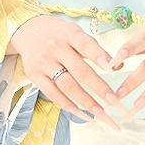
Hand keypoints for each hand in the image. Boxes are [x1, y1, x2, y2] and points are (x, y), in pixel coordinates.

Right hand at [8, 15, 122, 130]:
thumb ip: (95, 49)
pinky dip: (68, 105)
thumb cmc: (59, 34)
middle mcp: (55, 47)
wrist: (27, 30)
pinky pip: (52, 93)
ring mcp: (43, 62)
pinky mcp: (34, 75)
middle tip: (114, 101)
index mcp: (69, 34)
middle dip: (98, 88)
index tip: (114, 69)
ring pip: (67, 85)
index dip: (100, 57)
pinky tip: (81, 113)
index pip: (86, 45)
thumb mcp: (76, 33)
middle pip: (79, 70)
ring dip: (86, 102)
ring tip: (101, 113)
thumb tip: (117, 66)